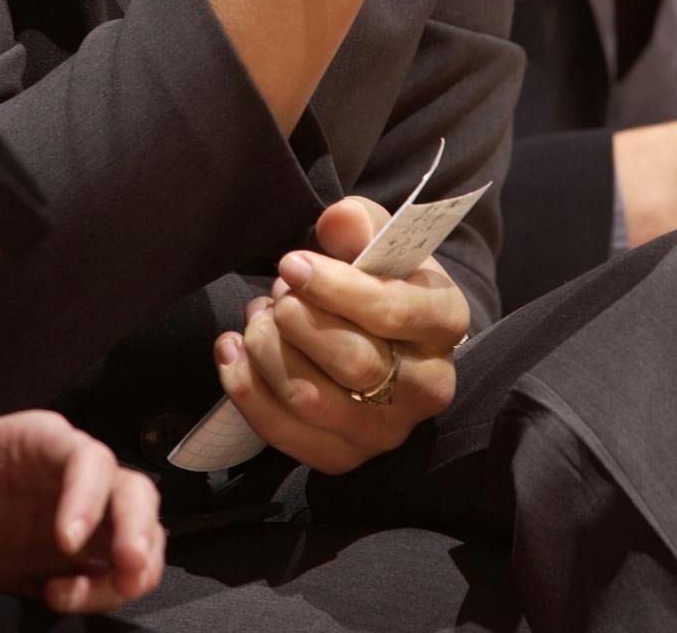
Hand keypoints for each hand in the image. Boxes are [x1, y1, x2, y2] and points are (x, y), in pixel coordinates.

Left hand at [0, 399, 164, 613]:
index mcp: (30, 440)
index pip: (84, 456)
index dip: (88, 495)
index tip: (65, 541)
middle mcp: (58, 478)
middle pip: (129, 489)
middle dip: (140, 528)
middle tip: (128, 570)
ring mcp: (61, 523)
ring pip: (131, 532)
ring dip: (132, 565)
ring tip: (80, 596)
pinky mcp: (52, 566)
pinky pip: (104, 575)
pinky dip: (102, 592)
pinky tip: (57, 601)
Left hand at [213, 197, 468, 473]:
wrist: (377, 330)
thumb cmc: (377, 275)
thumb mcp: (377, 237)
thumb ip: (360, 224)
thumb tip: (341, 218)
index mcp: (444, 324)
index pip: (392, 313)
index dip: (334, 287)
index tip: (290, 264)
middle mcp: (427, 388)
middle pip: (353, 362)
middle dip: (297, 320)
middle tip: (278, 291)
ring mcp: (386, 432)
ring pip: (310, 399)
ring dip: (267, 350)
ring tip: (258, 315)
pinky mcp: (342, 457)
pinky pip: (283, 434)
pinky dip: (245, 389)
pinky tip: (231, 349)